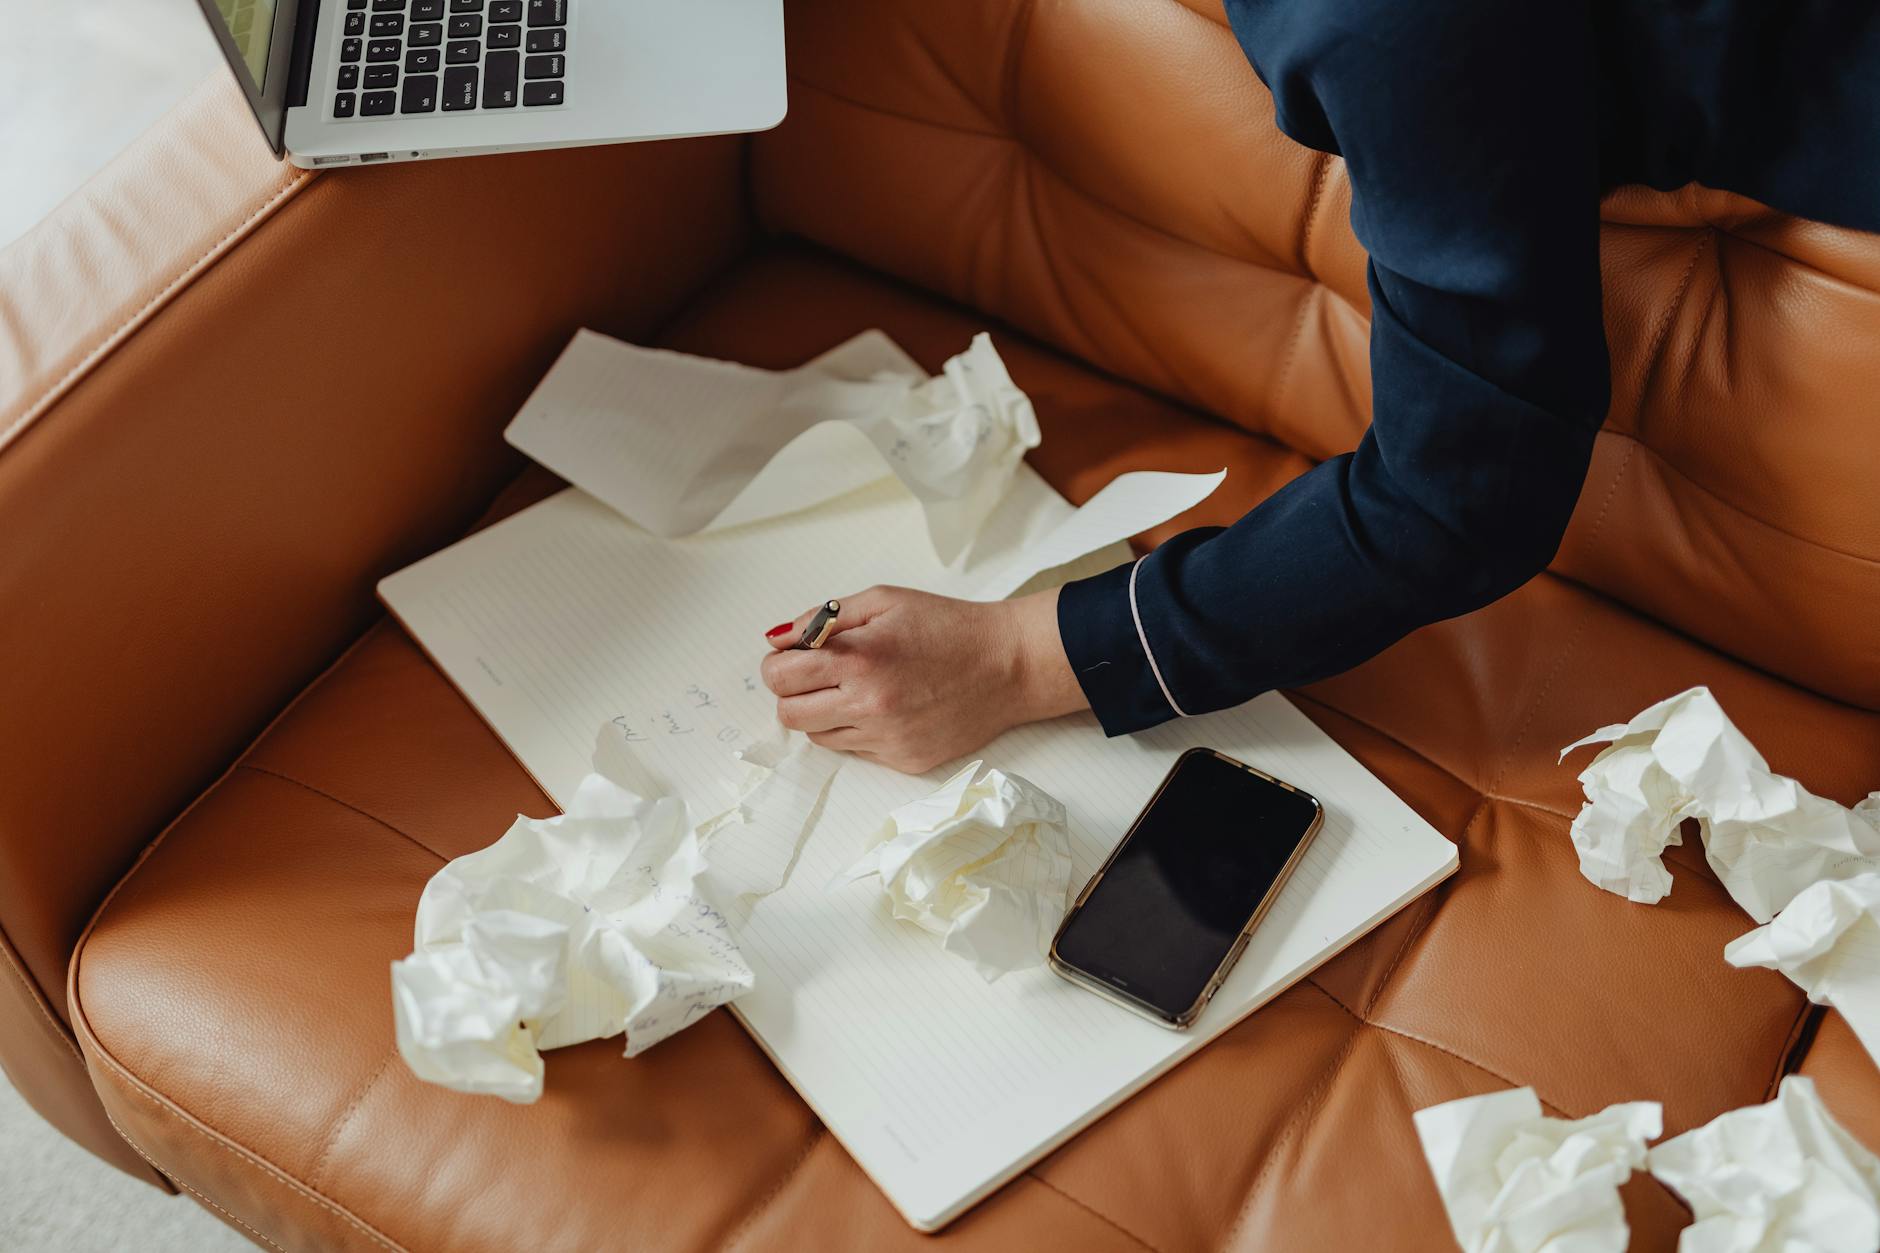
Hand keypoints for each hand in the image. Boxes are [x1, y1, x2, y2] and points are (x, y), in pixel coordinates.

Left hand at [759, 586, 1088, 772]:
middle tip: (816, 676)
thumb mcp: (885, 600)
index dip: (778, 664)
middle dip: (793, 693)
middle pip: (790, 715)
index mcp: (860, 660)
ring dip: (824, 714)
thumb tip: (778, 639)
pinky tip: (887, 707)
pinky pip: (856, 751)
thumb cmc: (948, 626)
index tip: (792, 657)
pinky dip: (858, 730)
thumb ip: (824, 618)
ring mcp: (887, 739)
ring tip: (857, 689)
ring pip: (819, 737)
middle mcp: (869, 705)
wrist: (1009, 665)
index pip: (781, 677)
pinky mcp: (904, 761)